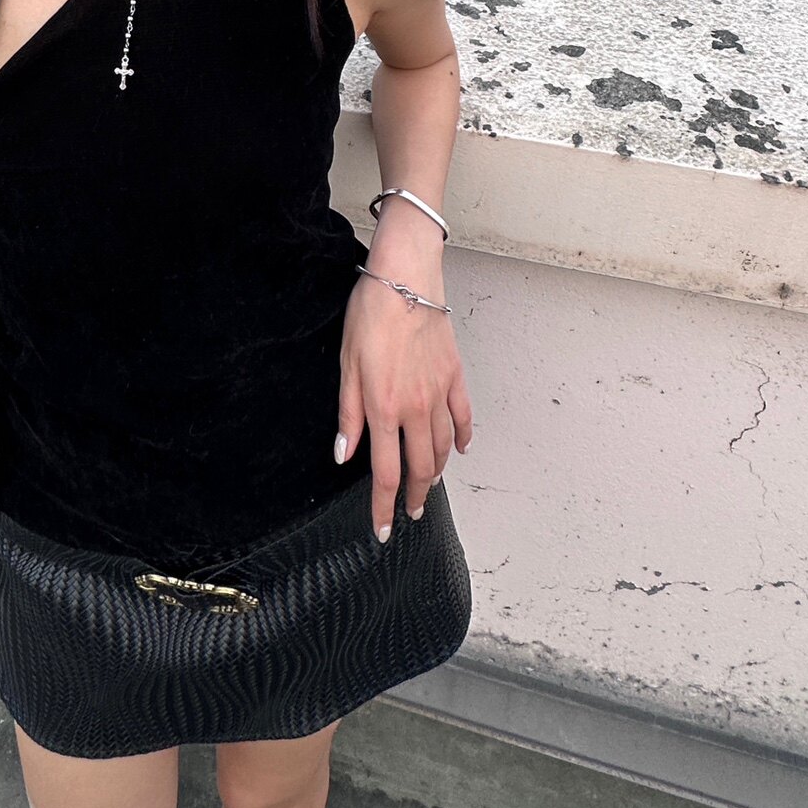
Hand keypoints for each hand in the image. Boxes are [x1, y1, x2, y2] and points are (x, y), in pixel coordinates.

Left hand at [336, 258, 471, 542]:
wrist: (405, 278)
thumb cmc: (370, 314)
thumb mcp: (346, 364)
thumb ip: (348, 413)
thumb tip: (344, 453)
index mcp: (384, 408)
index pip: (386, 473)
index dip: (383, 506)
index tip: (383, 528)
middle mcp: (415, 407)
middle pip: (420, 468)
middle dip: (414, 497)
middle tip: (409, 514)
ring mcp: (439, 392)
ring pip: (442, 448)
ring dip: (436, 473)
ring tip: (429, 488)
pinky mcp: (454, 375)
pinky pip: (463, 416)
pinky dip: (462, 438)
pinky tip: (459, 449)